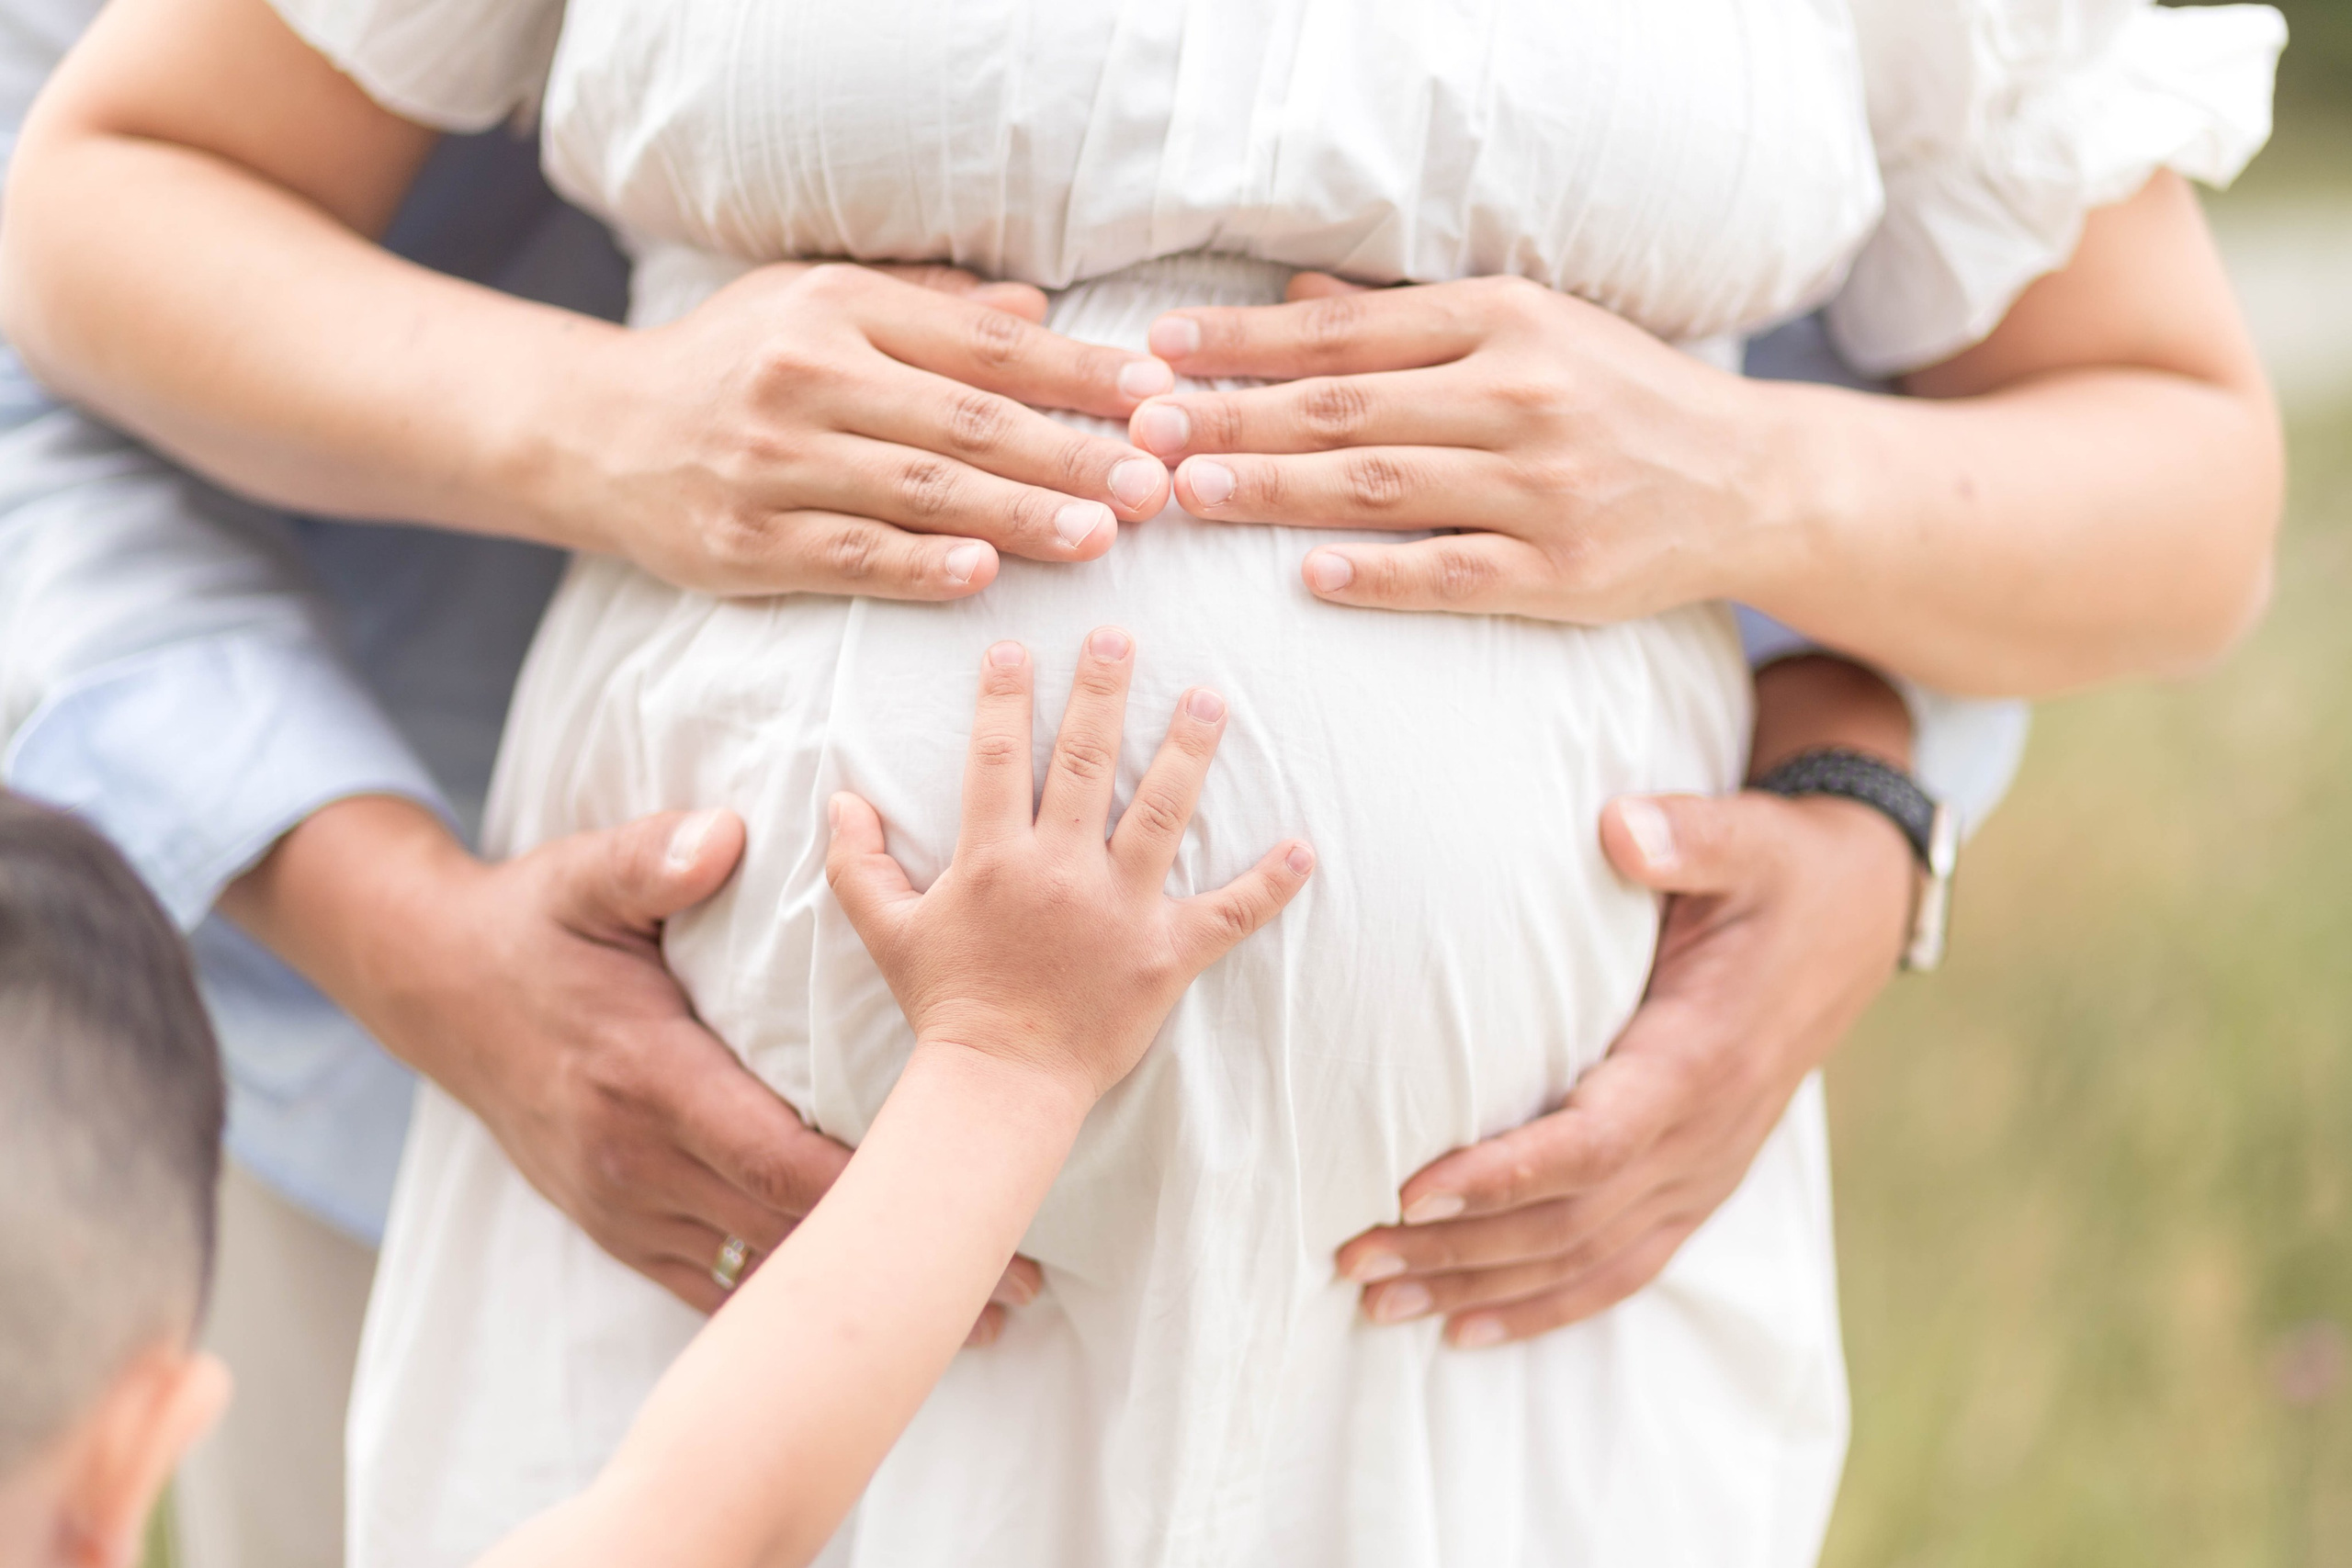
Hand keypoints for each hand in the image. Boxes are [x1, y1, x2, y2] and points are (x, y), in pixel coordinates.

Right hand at [225, 796, 1040, 1330]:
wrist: (436, 989)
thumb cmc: (536, 925)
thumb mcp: (582, 874)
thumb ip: (651, 856)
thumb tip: (720, 836)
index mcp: (646, 1075)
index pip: (775, 1155)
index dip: (871, 1193)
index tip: (964, 1210)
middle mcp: (633, 1159)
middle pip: (784, 1233)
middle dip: (896, 1263)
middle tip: (1014, 1288)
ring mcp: (621, 1205)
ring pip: (753, 1275)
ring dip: (854, 1302)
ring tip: (969, 1320)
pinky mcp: (615, 1225)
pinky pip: (707, 1285)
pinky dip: (785, 1307)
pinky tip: (857, 1327)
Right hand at [557, 262, 1178, 597]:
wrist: (594, 432)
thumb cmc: (733, 363)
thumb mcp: (818, 301)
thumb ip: (930, 306)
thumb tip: (1038, 312)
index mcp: (840, 306)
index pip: (986, 344)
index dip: (1080, 374)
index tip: (1156, 401)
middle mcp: (807, 376)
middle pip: (967, 419)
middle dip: (1071, 453)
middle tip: (1153, 485)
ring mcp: (773, 462)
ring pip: (919, 491)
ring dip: (1020, 517)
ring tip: (1101, 536)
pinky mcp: (745, 540)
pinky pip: (852, 557)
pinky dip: (923, 567)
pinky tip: (988, 575)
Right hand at [825, 629, 1314, 1104]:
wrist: (1000, 1086)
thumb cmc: (945, 1005)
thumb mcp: (885, 931)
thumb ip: (858, 861)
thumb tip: (840, 796)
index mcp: (995, 860)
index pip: (1000, 757)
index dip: (1006, 697)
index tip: (1016, 646)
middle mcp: (1062, 872)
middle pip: (1089, 762)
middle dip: (1104, 692)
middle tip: (1121, 636)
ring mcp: (1121, 911)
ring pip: (1163, 813)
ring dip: (1189, 752)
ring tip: (1211, 699)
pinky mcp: (1166, 955)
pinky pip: (1228, 914)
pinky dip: (1269, 884)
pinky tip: (1303, 847)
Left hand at [1126, 271, 1780, 620]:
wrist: (1750, 479)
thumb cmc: (1619, 396)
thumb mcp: (1527, 328)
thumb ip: (1408, 322)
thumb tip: (1293, 303)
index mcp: (1506, 321)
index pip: (1346, 334)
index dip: (1245, 342)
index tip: (1160, 350)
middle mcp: (1521, 396)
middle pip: (1347, 409)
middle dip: (1234, 416)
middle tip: (1146, 427)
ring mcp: (1543, 487)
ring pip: (1383, 488)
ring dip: (1277, 491)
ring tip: (1190, 492)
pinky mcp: (1563, 571)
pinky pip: (1454, 573)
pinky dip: (1380, 575)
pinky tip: (1308, 576)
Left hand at [1334, 742, 1911, 1343]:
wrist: (1857, 915)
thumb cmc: (1780, 872)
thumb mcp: (1746, 838)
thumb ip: (1685, 835)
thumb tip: (1621, 826)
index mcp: (1702, 1057)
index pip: (1594, 1142)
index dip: (1504, 1175)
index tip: (1412, 1189)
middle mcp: (1706, 1135)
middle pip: (1570, 1221)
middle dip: (1457, 1248)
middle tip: (1351, 1257)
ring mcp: (1705, 1172)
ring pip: (1586, 1261)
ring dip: (1481, 1290)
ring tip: (1380, 1301)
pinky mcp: (1699, 1186)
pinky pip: (1621, 1269)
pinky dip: (1544, 1308)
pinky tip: (1467, 1330)